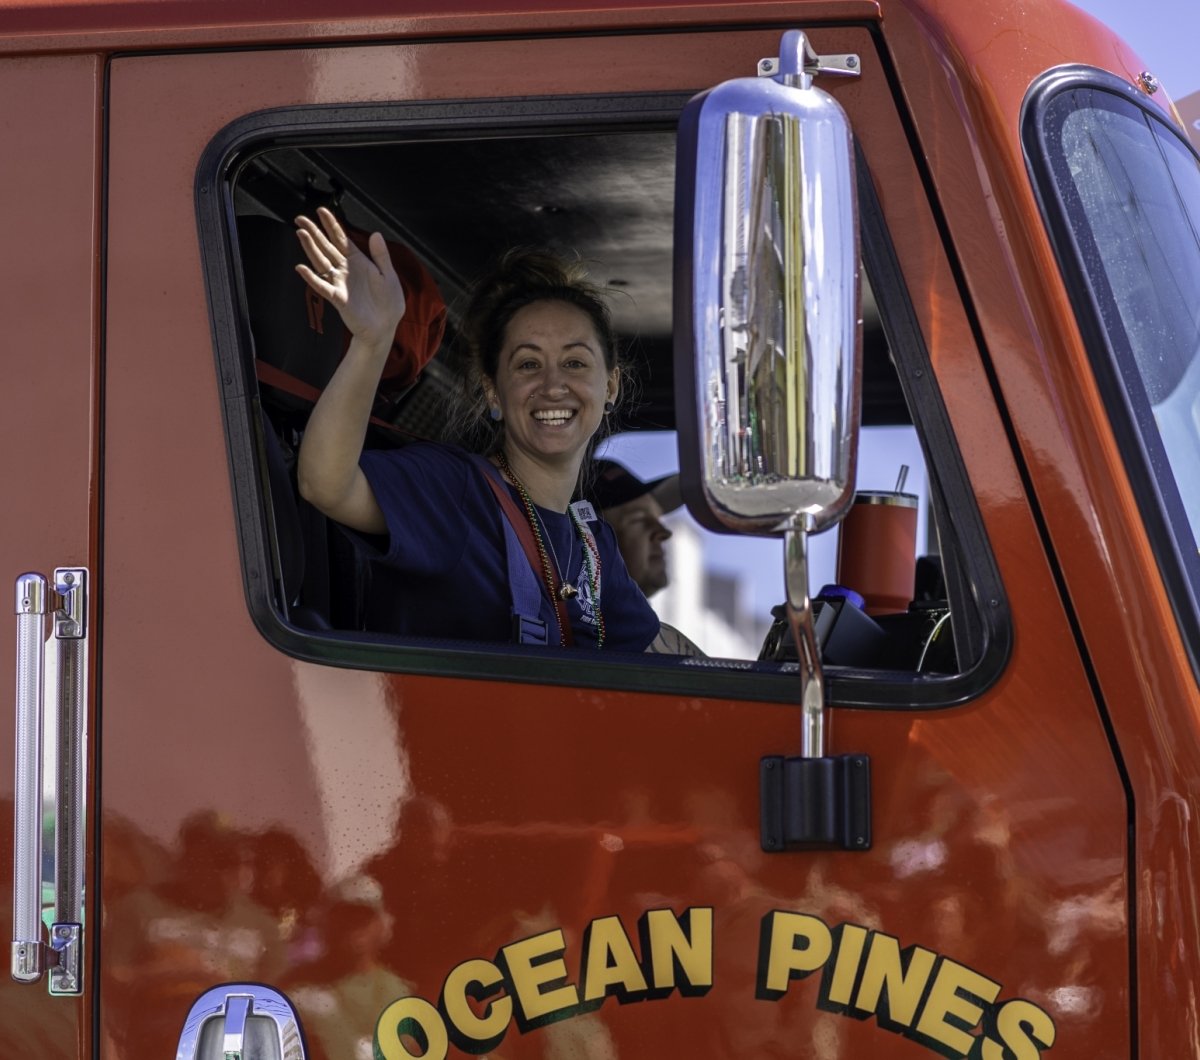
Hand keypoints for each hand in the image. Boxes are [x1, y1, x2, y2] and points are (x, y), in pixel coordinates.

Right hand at [294, 206, 405, 348]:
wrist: (385, 326)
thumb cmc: (388, 303)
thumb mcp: (389, 274)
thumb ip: (381, 255)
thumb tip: (376, 234)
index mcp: (358, 262)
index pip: (341, 239)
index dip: (331, 225)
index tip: (321, 211)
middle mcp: (346, 270)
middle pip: (326, 247)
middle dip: (314, 232)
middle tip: (301, 218)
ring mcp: (340, 283)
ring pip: (321, 262)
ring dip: (310, 249)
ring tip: (301, 234)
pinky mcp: (338, 298)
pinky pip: (323, 287)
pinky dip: (312, 278)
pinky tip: (302, 269)